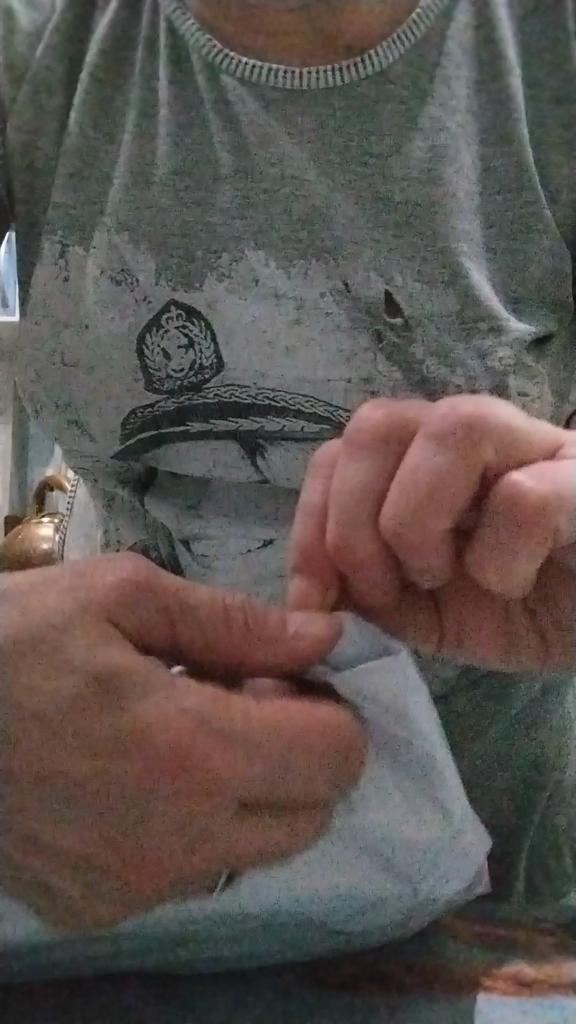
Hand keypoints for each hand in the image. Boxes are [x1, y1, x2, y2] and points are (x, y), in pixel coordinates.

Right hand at [0, 554, 364, 930]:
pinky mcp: (97, 909)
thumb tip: (327, 640)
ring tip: (184, 734)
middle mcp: (179, 841)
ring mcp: (136, 887)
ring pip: (254, 850)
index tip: (283, 675)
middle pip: (312, 814)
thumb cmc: (12, 640)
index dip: (330, 707)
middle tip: (240, 698)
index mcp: (194, 753)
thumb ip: (235, 623)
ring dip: (251, 794)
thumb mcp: (120, 595)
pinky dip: (192, 828)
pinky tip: (137, 777)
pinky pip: (188, 874)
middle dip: (300, 754)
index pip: (338, 756)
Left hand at [289, 396, 575, 672]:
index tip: (314, 601)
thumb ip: (363, 594)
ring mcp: (535, 448)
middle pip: (376, 423)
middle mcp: (474, 437)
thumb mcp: (424, 613)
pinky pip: (525, 497)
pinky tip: (514, 586)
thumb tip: (306, 599)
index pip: (338, 453)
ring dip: (419, 521)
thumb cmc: (523, 609)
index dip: (311, 524)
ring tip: (446, 576)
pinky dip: (498, 558)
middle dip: (353, 524)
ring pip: (452, 426)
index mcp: (422, 464)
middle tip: (387, 591)